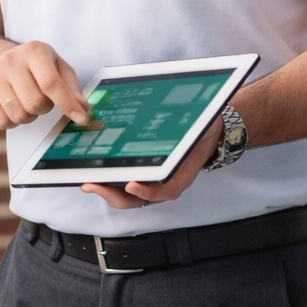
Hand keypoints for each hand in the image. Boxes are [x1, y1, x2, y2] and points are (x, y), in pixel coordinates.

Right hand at [0, 41, 91, 129]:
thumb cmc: (32, 66)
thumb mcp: (56, 67)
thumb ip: (72, 87)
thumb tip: (82, 108)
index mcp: (34, 50)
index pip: (51, 83)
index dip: (67, 104)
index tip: (80, 118)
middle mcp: (10, 60)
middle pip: (36, 103)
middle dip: (44, 108)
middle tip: (41, 98)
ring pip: (19, 116)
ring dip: (29, 116)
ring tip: (26, 101)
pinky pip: (3, 122)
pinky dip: (12, 122)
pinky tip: (12, 106)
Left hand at [82, 115, 221, 208]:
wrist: (203, 131)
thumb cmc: (201, 131)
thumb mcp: (204, 129)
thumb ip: (201, 128)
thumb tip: (219, 107)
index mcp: (183, 174)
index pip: (167, 190)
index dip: (149, 191)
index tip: (132, 185)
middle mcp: (165, 182)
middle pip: (138, 198)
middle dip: (112, 195)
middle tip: (92, 185)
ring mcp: (151, 180)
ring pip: (126, 194)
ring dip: (106, 190)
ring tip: (87, 181)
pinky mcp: (140, 173)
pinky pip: (123, 181)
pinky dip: (108, 180)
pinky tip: (92, 170)